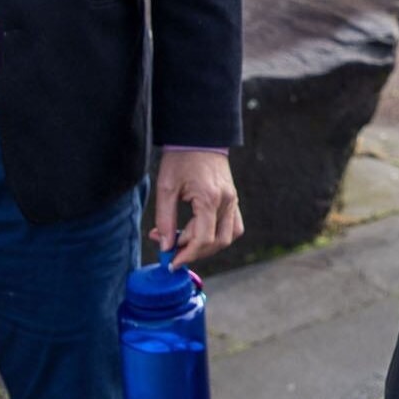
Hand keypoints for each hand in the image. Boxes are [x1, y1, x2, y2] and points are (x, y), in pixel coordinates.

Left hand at [152, 149, 244, 270]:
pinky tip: (200, 232)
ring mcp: (233, 200)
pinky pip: (233, 226)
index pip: (203, 239)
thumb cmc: (180, 159)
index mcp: (210, 198)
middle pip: (217, 242)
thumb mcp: (166, 188)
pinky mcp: (233, 198)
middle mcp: (227, 201)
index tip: (170, 262)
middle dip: (194, 251)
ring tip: (185, 241)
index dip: (186, 255)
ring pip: (228, 236)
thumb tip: (166, 246)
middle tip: (172, 251)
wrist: (198, 136)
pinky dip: (219, 235)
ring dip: (208, 246)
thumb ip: (165, 220)